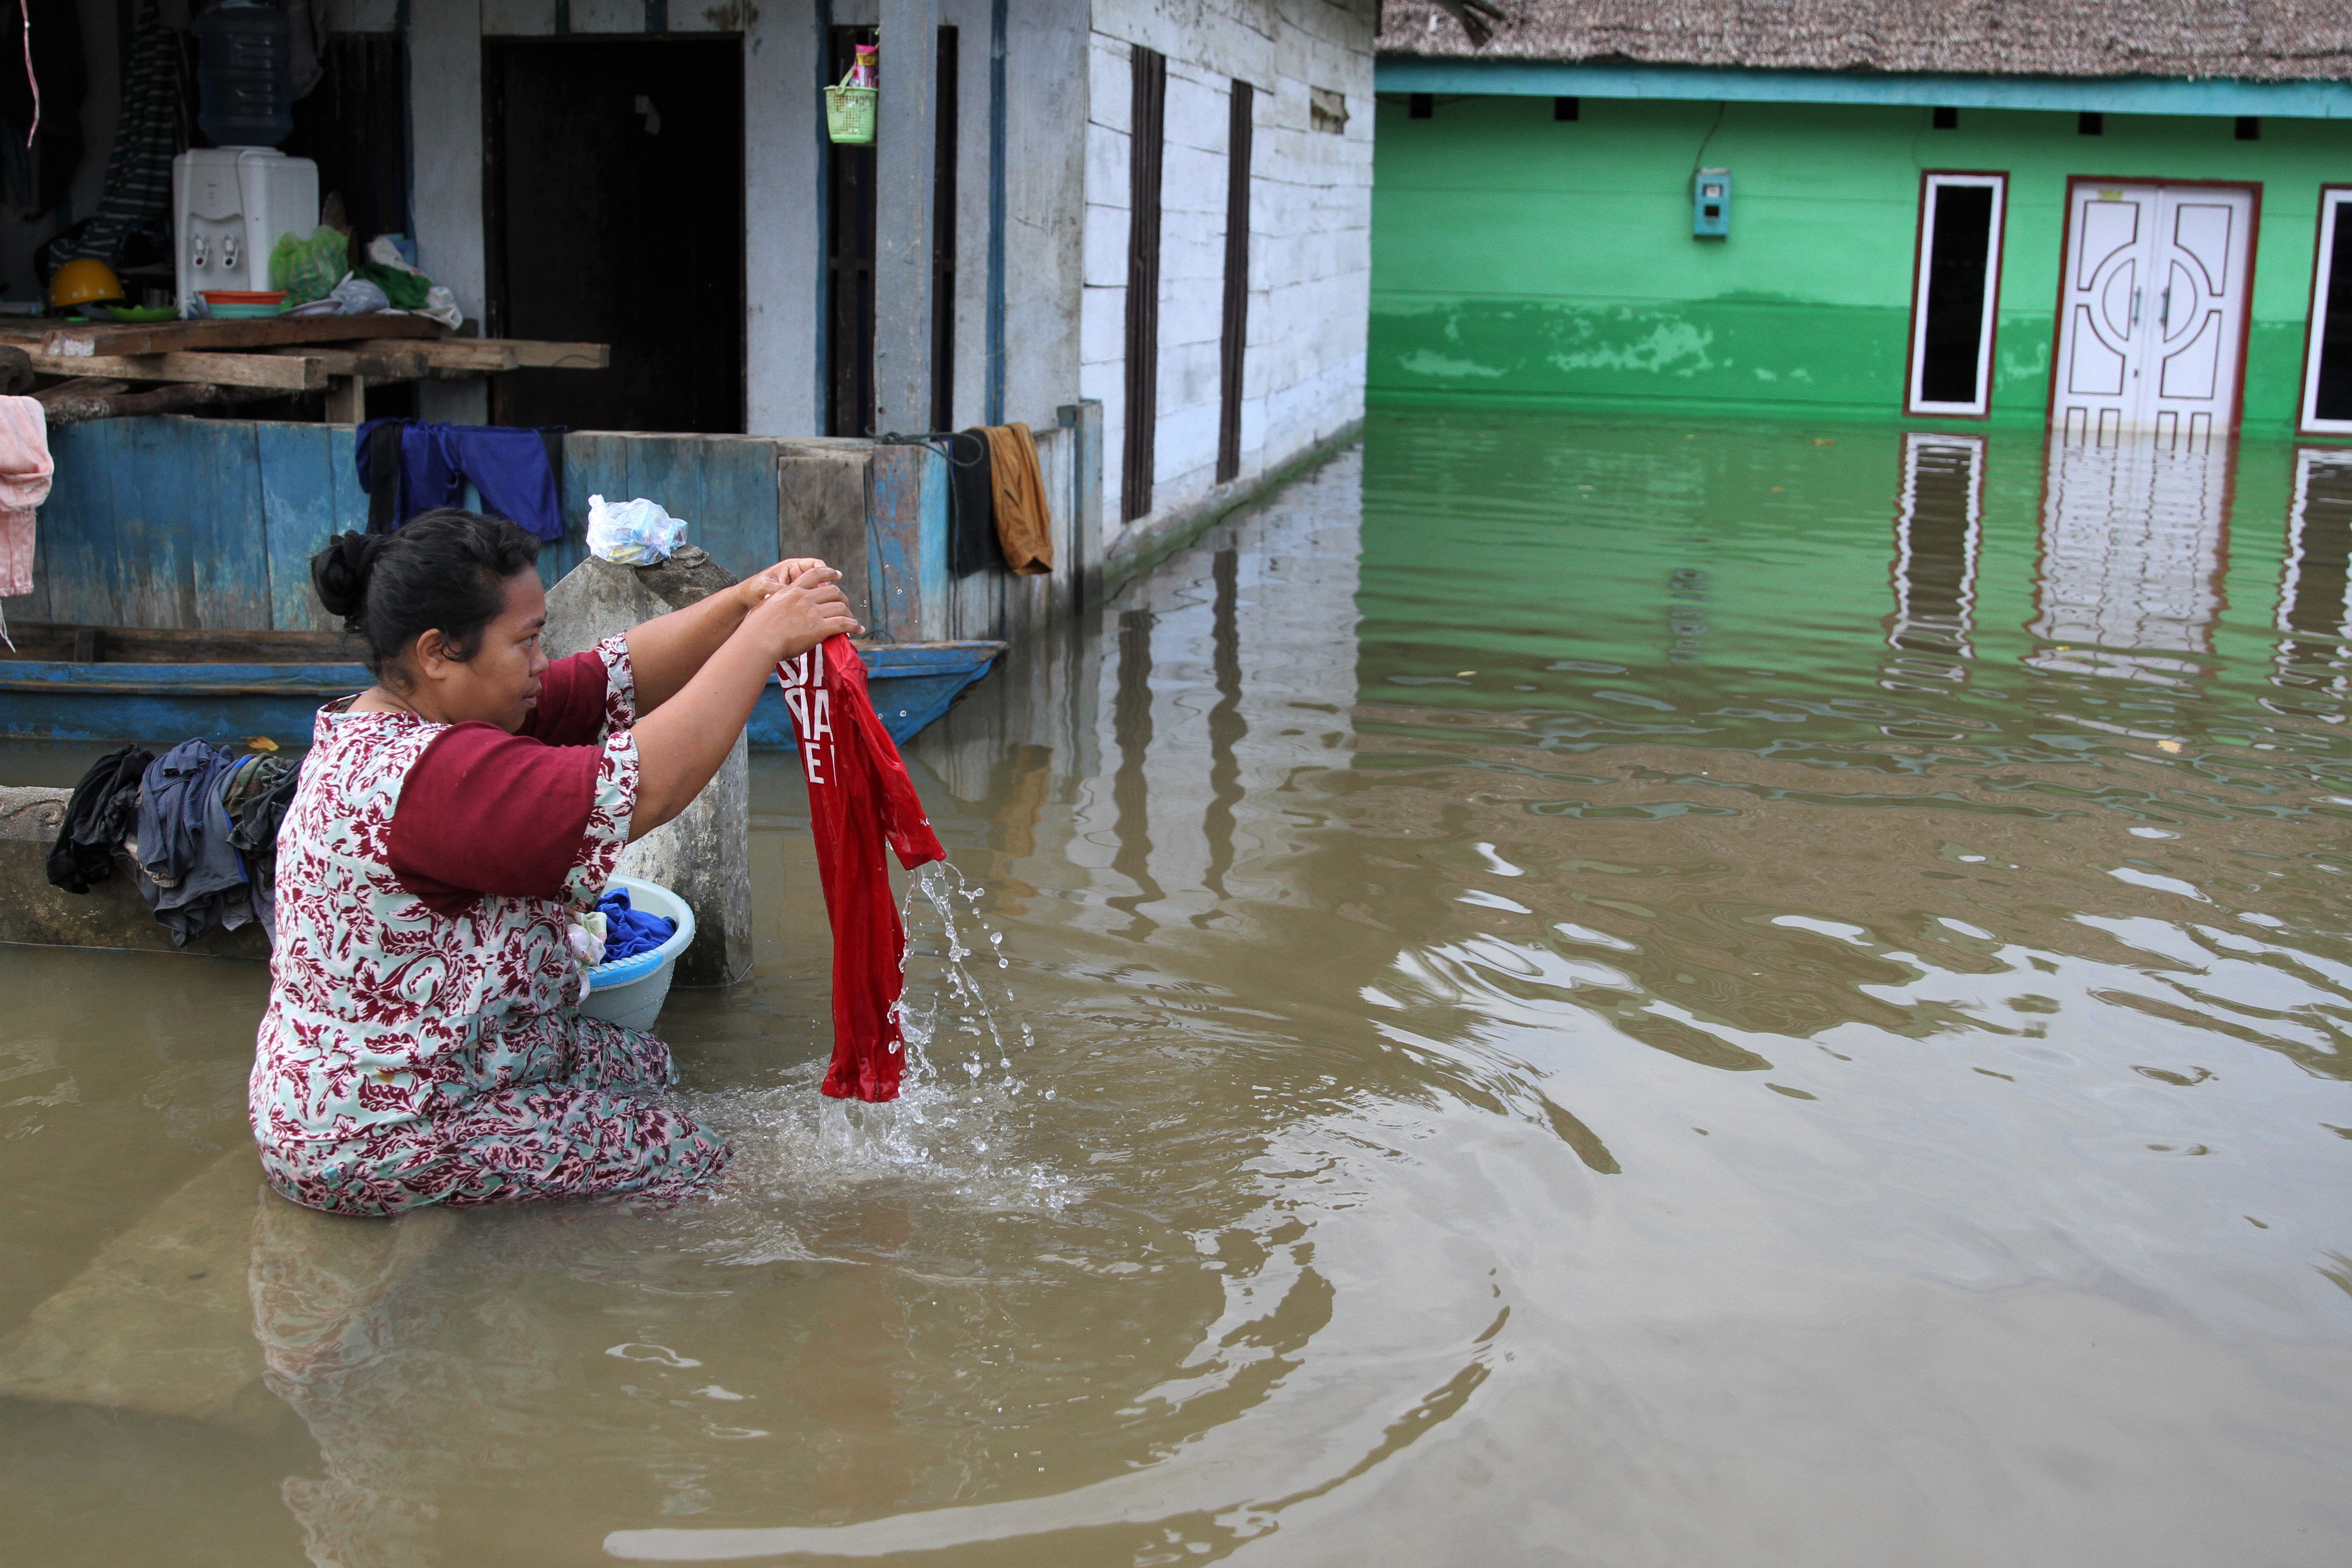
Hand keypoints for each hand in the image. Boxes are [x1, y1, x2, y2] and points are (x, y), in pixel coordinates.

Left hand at [735, 558, 831, 613]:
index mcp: (792, 567)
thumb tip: (794, 594)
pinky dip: (816, 610)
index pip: (816, 566)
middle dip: (828, 589)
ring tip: (826, 610)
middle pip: (821, 580)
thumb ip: (781, 589)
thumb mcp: (766, 588)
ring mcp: (799, 590)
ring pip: (819, 593)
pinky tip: (818, 618)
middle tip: (831, 600)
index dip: (826, 573)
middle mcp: (798, 577)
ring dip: (823, 601)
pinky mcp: (798, 603)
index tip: (829, 584)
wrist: (745, 602)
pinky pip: (812, 604)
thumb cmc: (754, 590)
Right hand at [742, 564, 862, 659]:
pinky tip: (857, 629)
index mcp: (792, 591)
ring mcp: (813, 612)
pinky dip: (853, 626)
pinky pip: (843, 623)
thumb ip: (777, 605)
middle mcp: (804, 598)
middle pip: (833, 591)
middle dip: (842, 597)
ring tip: (851, 620)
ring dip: (849, 613)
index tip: (836, 575)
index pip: (814, 574)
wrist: (758, 641)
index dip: (828, 573)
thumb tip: (777, 611)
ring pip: (840, 606)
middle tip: (845, 605)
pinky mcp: (819, 628)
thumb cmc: (755, 629)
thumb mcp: (765, 608)